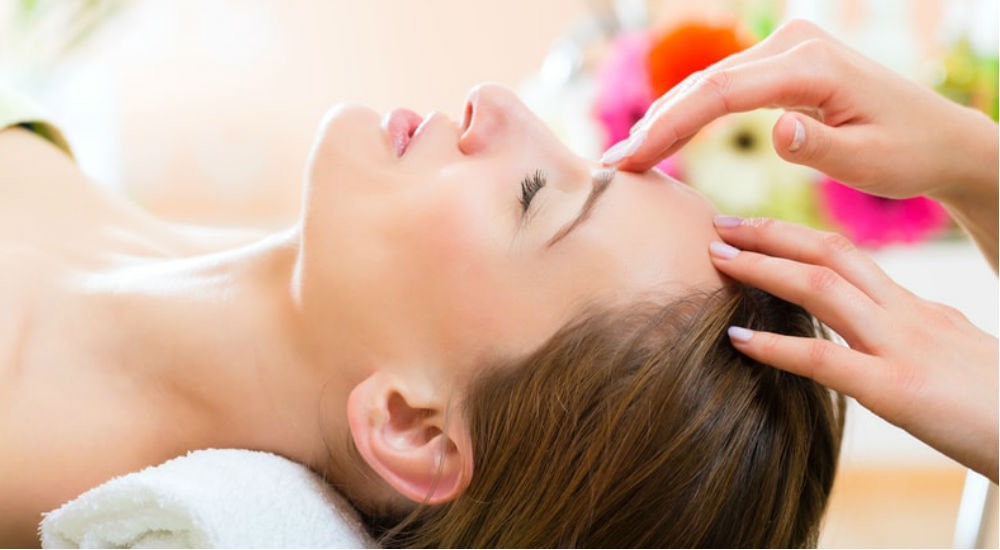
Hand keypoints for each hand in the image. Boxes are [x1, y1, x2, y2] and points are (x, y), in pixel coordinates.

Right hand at [603, 19, 997, 204]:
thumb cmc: (908, 152)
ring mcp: (786, 49)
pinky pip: (723, 87)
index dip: (669, 128)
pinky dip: (689, 112)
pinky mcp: (783, 64)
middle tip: (612, 167)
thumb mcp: (870, 161)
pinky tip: (661, 136)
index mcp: (811, 64)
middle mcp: (793, 44)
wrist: (939, 137)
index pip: (721, 95)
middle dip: (654, 125)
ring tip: (626, 157)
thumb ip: (822, 147)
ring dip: (665, 118)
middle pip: (704, 84)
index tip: (631, 162)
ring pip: (708, 83)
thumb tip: (776, 129)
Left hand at [707, 215, 997, 481]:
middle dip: (770, 236)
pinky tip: (736, 339)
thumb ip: (923, 327)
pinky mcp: (898, 390)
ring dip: (763, 271)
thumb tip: (901, 316)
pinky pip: (825, 361)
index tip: (753, 228)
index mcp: (915, 308)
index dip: (796, 237)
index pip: (848, 255)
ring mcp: (901, 348)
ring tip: (716, 262)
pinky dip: (775, 347)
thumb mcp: (955, 349)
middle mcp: (906, 315)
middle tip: (719, 227)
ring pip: (823, 291)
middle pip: (830, 255)